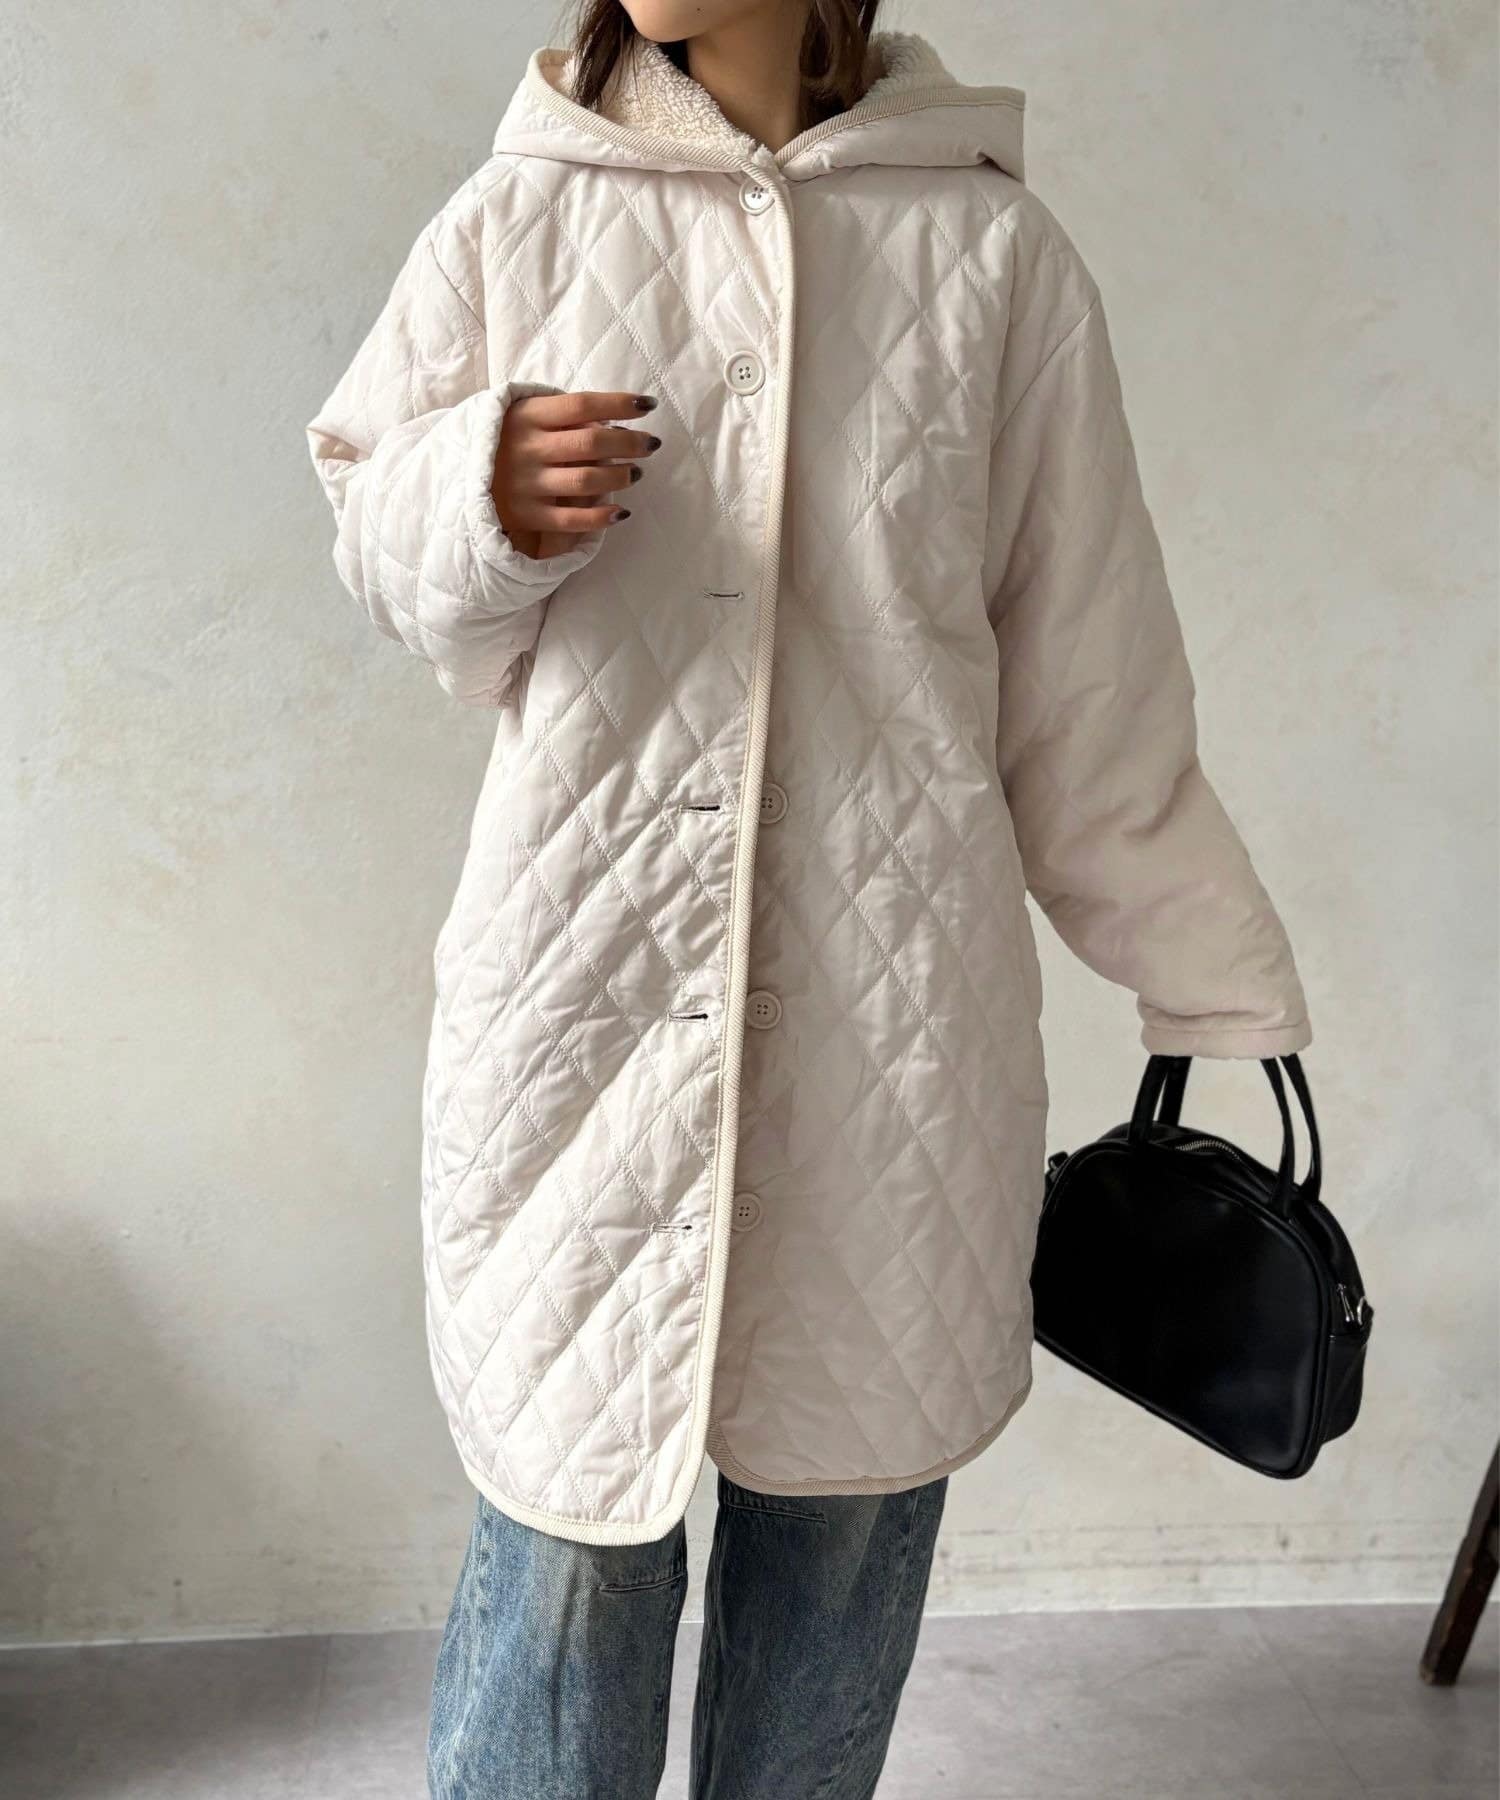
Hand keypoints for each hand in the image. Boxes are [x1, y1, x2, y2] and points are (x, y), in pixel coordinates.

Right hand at [492, 389, 660, 559]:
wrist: (459, 476)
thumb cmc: (506, 440)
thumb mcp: (523, 415)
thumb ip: (561, 414)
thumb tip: (613, 418)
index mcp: (527, 416)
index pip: (582, 404)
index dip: (619, 403)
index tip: (648, 405)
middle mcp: (527, 448)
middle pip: (591, 442)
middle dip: (630, 442)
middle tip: (650, 445)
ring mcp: (527, 484)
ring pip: (587, 481)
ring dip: (620, 477)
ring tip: (636, 473)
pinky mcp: (527, 515)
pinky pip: (572, 521)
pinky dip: (601, 518)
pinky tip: (621, 512)